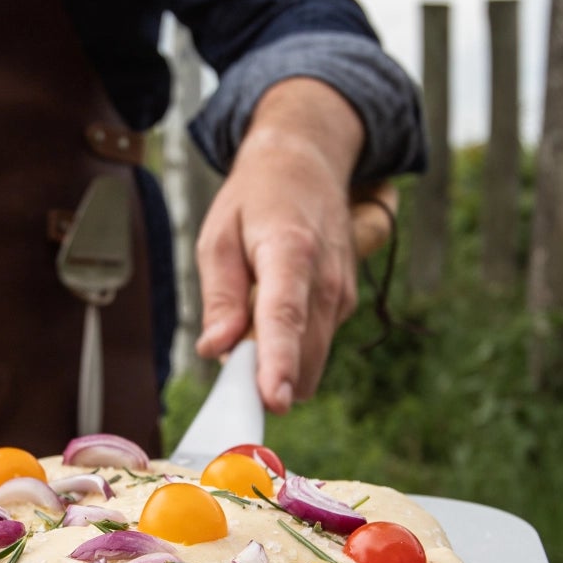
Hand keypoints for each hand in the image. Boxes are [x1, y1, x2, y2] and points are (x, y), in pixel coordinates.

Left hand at [195, 78, 362, 412]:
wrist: (307, 163)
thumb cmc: (256, 200)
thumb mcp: (218, 236)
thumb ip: (219, 296)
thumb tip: (216, 349)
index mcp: (290, 250)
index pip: (285, 316)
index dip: (279, 362)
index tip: (274, 399)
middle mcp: (326, 277)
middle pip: (303, 352)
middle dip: (266, 375)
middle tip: (229, 366)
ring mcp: (342, 293)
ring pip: (311, 358)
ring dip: (276, 362)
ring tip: (246, 322)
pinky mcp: (345, 304)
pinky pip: (314, 346)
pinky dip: (289, 348)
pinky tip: (269, 314)